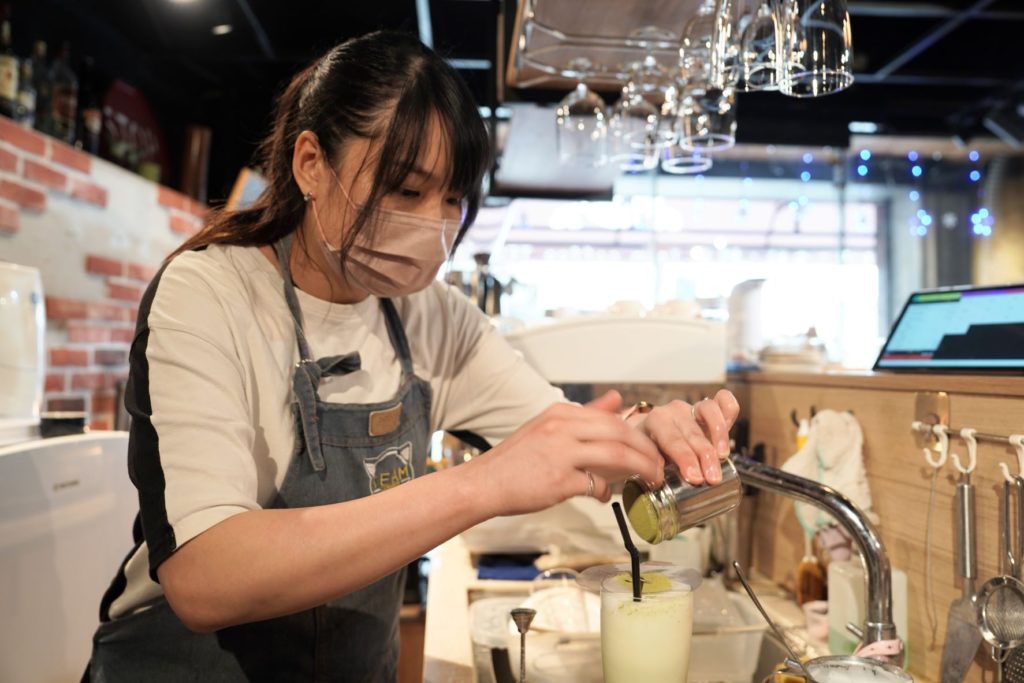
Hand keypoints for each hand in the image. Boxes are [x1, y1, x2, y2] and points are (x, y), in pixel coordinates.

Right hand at [477, 391, 663, 515]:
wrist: (484, 483)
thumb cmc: (516, 459)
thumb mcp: (549, 425)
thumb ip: (586, 414)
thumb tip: (618, 399)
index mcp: (562, 413)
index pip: (613, 419)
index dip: (639, 435)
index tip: (651, 449)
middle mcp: (562, 428)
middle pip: (620, 434)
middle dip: (646, 452)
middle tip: (659, 466)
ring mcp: (560, 453)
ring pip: (616, 456)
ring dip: (640, 470)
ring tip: (650, 480)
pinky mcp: (558, 480)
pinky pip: (595, 485)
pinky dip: (605, 492)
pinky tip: (604, 496)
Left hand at [630, 389, 739, 485]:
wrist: (652, 436)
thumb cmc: (651, 452)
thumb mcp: (648, 460)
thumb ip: (653, 469)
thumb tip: (660, 484)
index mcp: (655, 422)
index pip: (672, 440)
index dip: (685, 459)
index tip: (695, 478)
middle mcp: (674, 411)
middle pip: (693, 432)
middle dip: (705, 457)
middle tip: (711, 478)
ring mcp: (692, 406)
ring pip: (709, 411)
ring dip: (720, 437)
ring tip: (723, 457)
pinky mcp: (708, 407)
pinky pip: (723, 399)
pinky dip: (730, 410)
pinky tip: (732, 427)